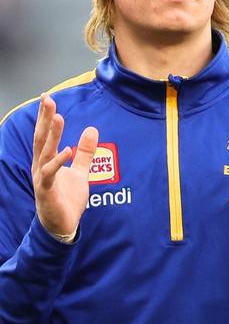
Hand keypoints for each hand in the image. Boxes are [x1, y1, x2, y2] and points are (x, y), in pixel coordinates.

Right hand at [32, 94, 98, 235]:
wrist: (63, 226)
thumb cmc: (67, 198)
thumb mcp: (80, 172)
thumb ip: (85, 152)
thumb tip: (92, 130)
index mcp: (47, 161)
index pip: (45, 135)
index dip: (46, 117)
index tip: (48, 98)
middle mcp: (41, 167)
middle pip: (42, 139)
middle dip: (45, 119)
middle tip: (48, 99)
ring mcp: (42, 179)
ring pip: (45, 153)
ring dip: (52, 135)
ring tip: (58, 117)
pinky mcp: (47, 191)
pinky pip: (50, 174)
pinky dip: (58, 162)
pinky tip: (67, 151)